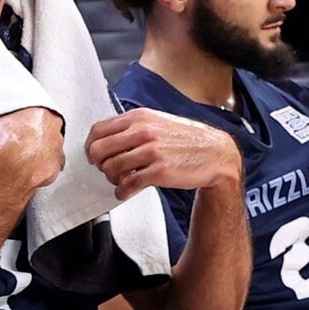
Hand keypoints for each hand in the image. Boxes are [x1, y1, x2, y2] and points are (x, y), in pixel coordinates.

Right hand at [0, 100, 64, 193]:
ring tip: (23, 153)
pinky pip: (52, 163)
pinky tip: (31, 166)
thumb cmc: (6, 143)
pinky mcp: (56, 164)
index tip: (19, 122)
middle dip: (35, 133)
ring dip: (40, 148)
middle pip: (46, 128)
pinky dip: (43, 165)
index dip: (28, 118)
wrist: (14, 167)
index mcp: (41, 112)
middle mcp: (53, 129)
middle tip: (19, 138)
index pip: (38, 110)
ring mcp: (56, 147)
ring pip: (51, 145)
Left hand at [86, 109, 242, 198]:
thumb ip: (132, 127)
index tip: (93, 155)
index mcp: (139, 118)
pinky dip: (122, 191)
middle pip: (99, 150)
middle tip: (106, 169)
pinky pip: (128, 184)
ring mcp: (152, 151)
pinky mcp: (160, 171)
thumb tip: (105, 138)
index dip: (91, 146)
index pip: (98, 131)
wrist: (217, 154)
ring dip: (111, 178)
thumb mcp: (157, 122)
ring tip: (121, 180)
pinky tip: (125, 191)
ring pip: (111, 168)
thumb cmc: (186, 139)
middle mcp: (143, 132)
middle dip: (99, 163)